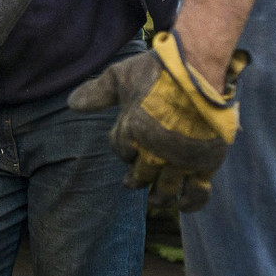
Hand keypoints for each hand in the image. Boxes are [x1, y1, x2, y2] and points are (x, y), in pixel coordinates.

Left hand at [68, 31, 248, 212]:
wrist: (201, 71)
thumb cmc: (160, 70)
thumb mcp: (123, 76)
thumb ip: (98, 91)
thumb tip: (71, 103)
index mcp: (131, 131)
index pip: (119, 149)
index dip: (123, 147)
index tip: (128, 147)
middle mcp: (153, 152)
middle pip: (140, 175)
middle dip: (135, 179)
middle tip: (132, 182)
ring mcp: (179, 160)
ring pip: (165, 190)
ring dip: (158, 196)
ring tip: (155, 198)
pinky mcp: (204, 163)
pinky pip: (196, 193)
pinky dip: (190, 203)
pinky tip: (183, 205)